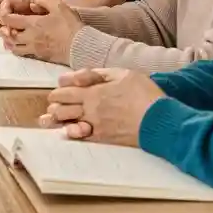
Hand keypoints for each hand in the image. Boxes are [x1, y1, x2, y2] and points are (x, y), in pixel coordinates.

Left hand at [0, 0, 82, 64]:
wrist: (81, 47)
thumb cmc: (70, 26)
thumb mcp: (59, 7)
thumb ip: (43, 0)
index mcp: (32, 24)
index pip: (8, 19)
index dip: (3, 13)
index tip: (7, 10)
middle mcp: (29, 38)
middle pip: (8, 35)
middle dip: (5, 28)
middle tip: (7, 24)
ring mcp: (34, 49)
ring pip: (13, 47)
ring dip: (9, 40)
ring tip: (11, 35)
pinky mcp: (40, 57)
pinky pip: (23, 54)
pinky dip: (18, 49)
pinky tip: (22, 44)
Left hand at [41, 68, 164, 145]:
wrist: (159, 120)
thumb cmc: (144, 95)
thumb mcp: (124, 74)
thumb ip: (100, 74)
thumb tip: (81, 75)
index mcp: (92, 91)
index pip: (64, 91)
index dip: (59, 89)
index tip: (61, 89)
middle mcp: (89, 109)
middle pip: (60, 107)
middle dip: (55, 104)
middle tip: (55, 103)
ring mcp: (94, 125)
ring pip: (65, 122)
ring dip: (57, 119)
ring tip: (53, 117)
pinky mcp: (102, 138)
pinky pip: (79, 137)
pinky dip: (71, 133)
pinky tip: (69, 130)